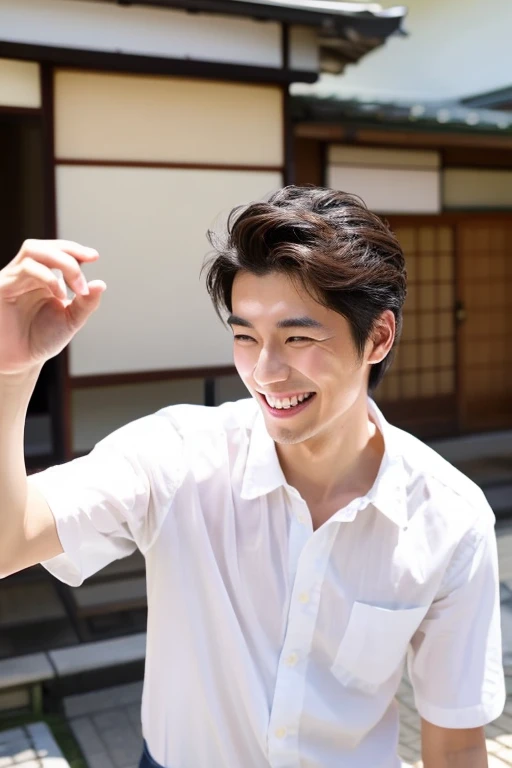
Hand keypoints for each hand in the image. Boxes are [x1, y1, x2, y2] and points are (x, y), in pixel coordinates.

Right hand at [0, 239, 105, 374]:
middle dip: (70, 253)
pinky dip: (47, 277)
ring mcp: (13, 277)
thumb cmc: (42, 340)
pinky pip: (25, 268)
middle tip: (87, 270)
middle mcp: (28, 274)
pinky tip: (59, 295)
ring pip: (34, 250)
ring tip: (76, 287)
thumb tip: (101, 284)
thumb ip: (86, 302)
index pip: (59, 251)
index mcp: (44, 278)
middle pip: (46, 246)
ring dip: (61, 263)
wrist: (20, 361)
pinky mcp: (2, 285)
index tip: (94, 257)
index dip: (76, 249)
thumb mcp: (71, 320)